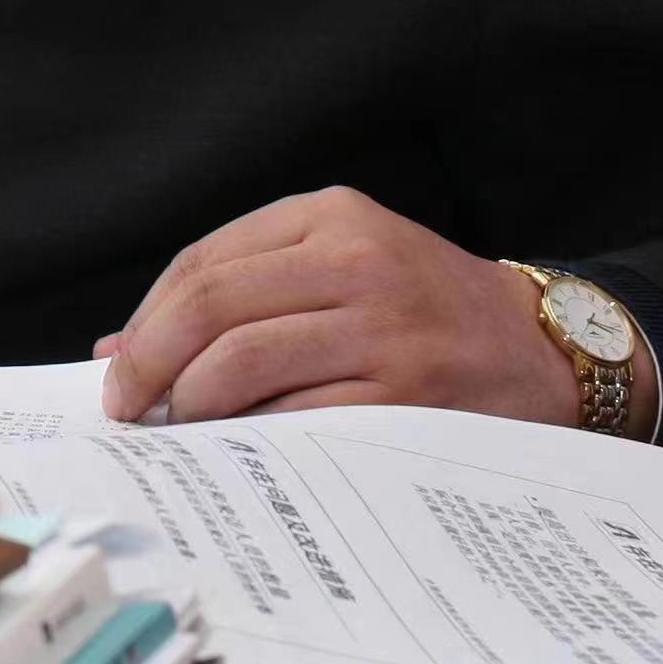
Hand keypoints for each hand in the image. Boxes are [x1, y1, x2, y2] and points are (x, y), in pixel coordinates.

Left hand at [95, 186, 651, 431]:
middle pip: (210, 307)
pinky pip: (297, 415)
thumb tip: (119, 348)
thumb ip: (241, 293)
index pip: (203, 264)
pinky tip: (236, 445)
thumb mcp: (340, 267)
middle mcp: (354, 260)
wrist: (544, 349)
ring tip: (180, 427)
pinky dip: (250, 434)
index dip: (146, 319)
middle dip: (149, 362)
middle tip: (126, 406)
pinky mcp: (406, 391)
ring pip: (243, 360)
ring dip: (191, 402)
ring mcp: (383, 326)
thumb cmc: (423, 309)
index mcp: (329, 218)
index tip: (118, 364)